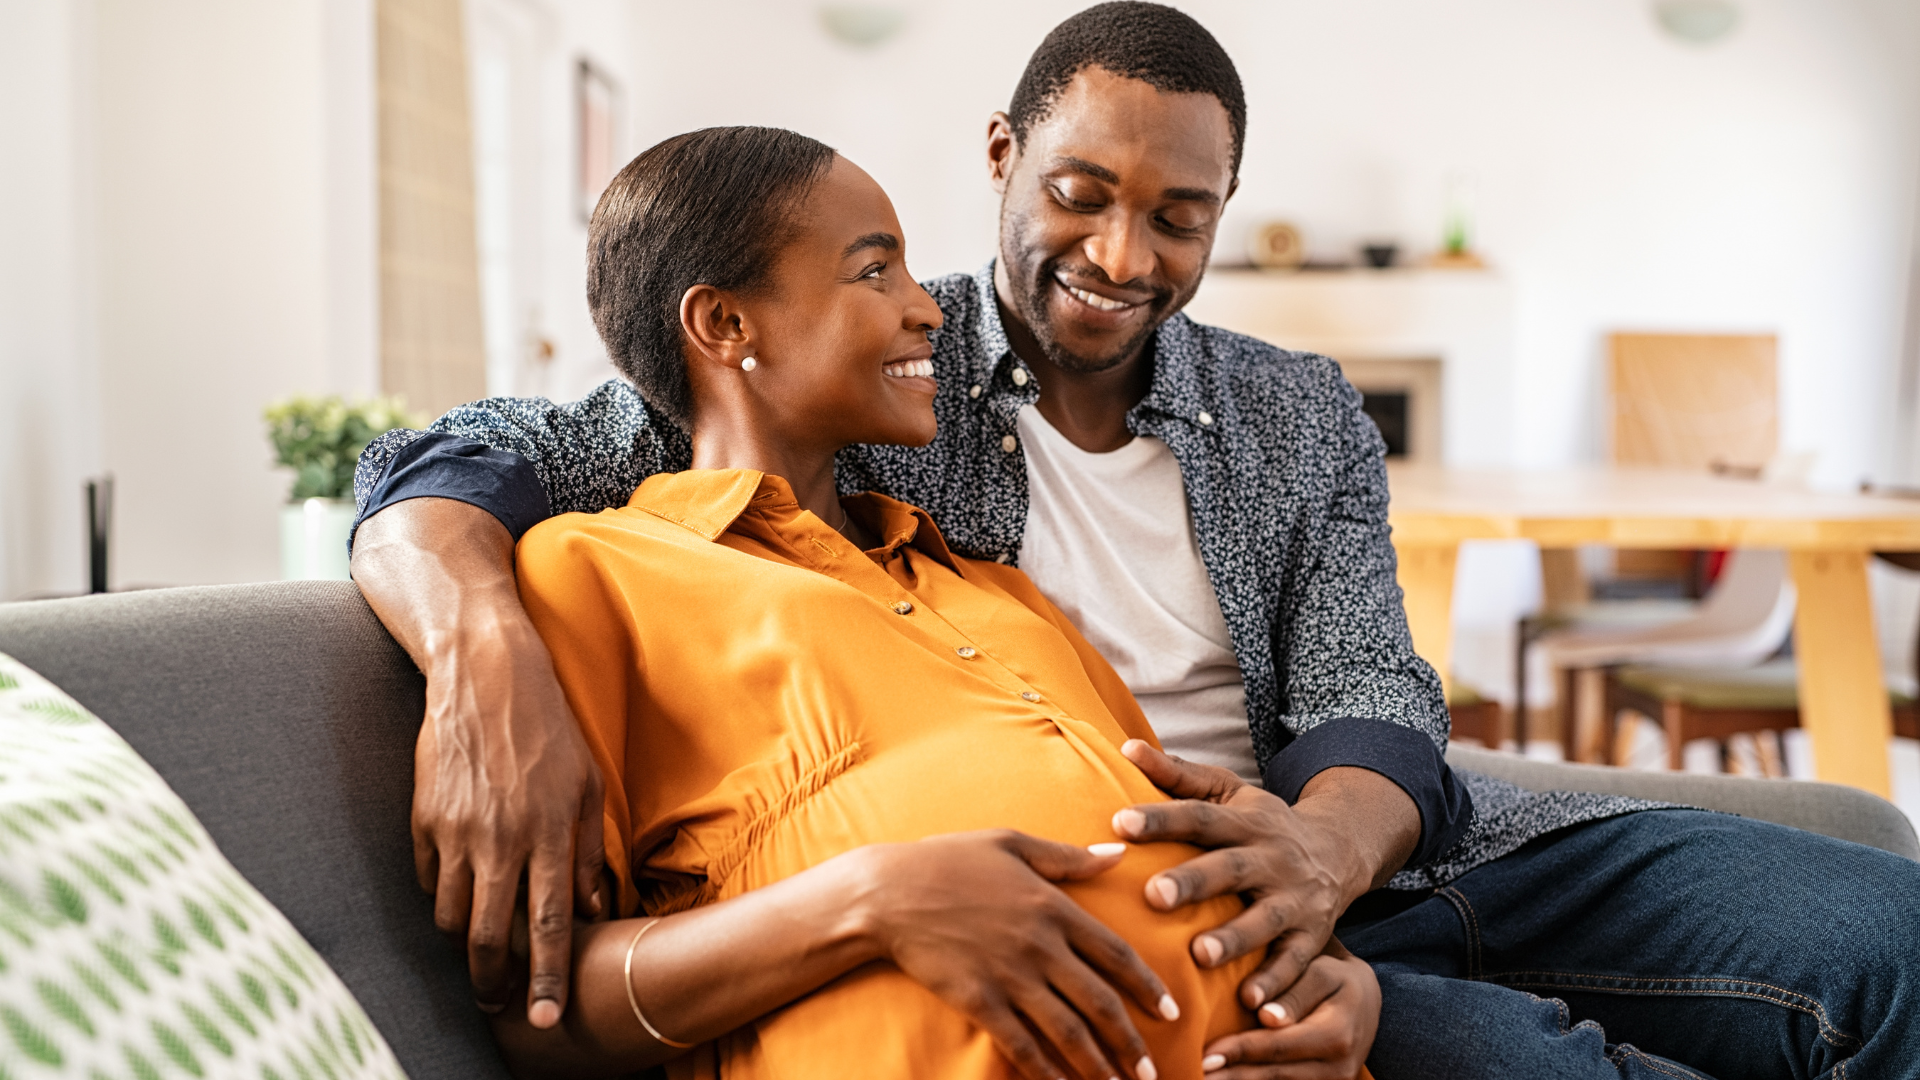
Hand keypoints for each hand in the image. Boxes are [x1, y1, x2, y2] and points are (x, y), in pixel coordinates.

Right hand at [412, 624, 606, 1027]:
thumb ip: (590, 853)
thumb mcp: (586, 786)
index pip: (549, 926)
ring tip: (478, 953)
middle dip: (494, 982)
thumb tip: (598, 909)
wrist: (486, 678)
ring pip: (452, 917)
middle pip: (491, 937)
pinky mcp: (424, 820)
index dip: (547, 978)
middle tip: (497, 1003)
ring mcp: (456, 832)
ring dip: (465, 944)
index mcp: (549, 834)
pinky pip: (429, 880)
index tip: (545, 1017)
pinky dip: (442, 898)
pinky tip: (458, 897)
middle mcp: (501, 840)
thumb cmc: (549, 732)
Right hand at [862, 830, 1179, 1079]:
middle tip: (1151, 1068)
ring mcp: (1010, 977)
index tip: (1169, 1011)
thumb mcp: (1012, 843)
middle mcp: (1040, 946)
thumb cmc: (948, 860)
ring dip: (1098, 1064)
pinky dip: (1047, 1072)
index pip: (1116, 954)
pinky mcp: (980, 1002)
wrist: (888, 893)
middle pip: (1101, 1003)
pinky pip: (1022, 1045)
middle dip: (1131, 1041)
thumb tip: (1116, 854)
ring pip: (1068, 1031)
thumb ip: (1067, 857)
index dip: (1147, 987)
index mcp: (1054, 907)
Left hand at [1110, 741, 1412, 1011]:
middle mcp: (1271, 858)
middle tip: (1153, 895)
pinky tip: (1253, 1005)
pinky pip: (1296, 963)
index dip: (1161, 818)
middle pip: (1229, 869)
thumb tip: (1125, 746)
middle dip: (1193, 882)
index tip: (1119, 823)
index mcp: (1245, 821)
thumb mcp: (1228, 792)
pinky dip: (1277, 985)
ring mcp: (1294, 899)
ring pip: (1264, 920)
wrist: (1339, 851)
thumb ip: (1178, 774)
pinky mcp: (1313, 936)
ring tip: (1200, 955)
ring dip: (1234, 939)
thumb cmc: (1261, 824)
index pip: (1198, 817)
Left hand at [1199, 938, 1378, 1078]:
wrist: (1366, 1000)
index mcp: (1337, 1034)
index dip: (1240, 1051)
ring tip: (1204, 1079)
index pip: (1279, 1045)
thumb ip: (1294, 992)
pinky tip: (1228, 1079)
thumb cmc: (1335, 975)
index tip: (1206, 1054)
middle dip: (1233, 1076)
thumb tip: (1266, 1017)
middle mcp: (1339, 1067)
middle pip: (1276, 1075)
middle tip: (1196, 1073)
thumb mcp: (1322, 971)